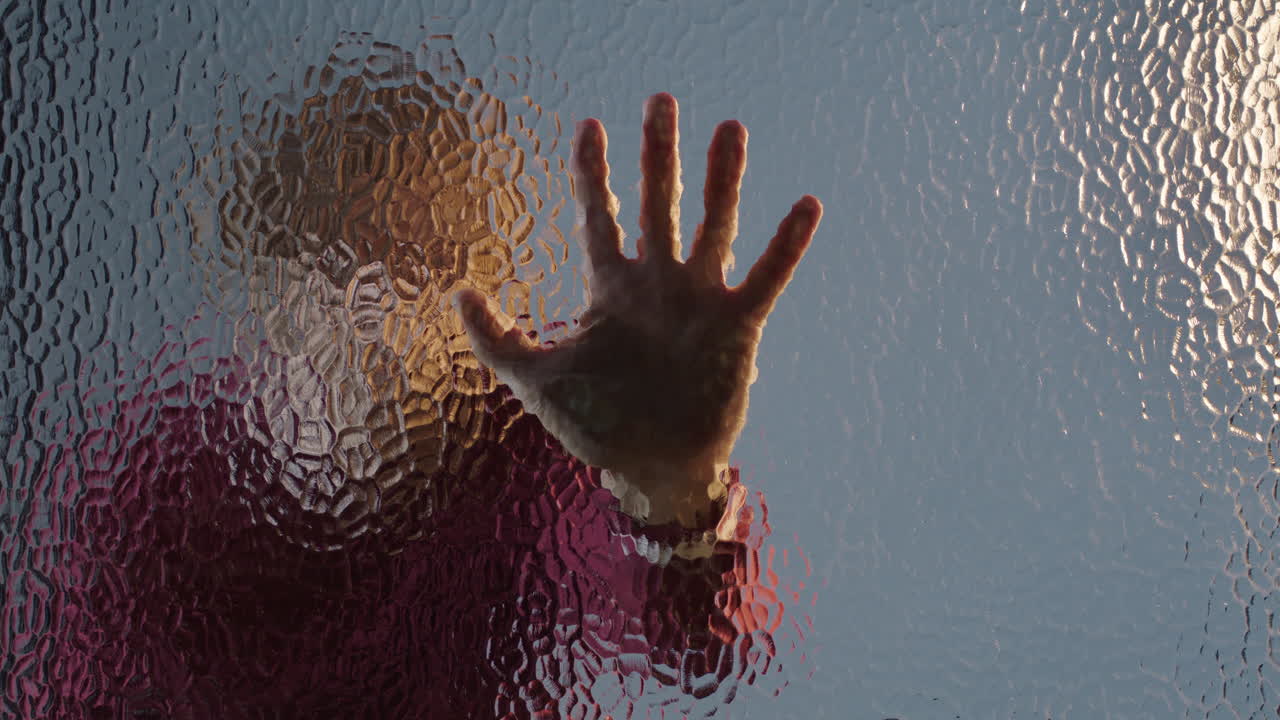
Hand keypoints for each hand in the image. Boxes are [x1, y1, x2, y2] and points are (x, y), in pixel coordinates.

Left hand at [455, 93, 821, 526]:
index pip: (602, 216)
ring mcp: (699, 301)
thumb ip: (497, 339)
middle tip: (660, 100)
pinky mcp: (737, 326)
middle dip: (658, 154)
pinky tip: (806, 205)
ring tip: (730, 128)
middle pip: (658, 204)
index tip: (589, 124)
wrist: (653, 470)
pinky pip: (765, 277)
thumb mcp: (537, 381)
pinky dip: (786, 244)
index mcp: (612, 289)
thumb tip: (458, 291)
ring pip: (714, 225)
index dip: (594, 172)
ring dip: (723, 179)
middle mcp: (657, 284)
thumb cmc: (596, 425)